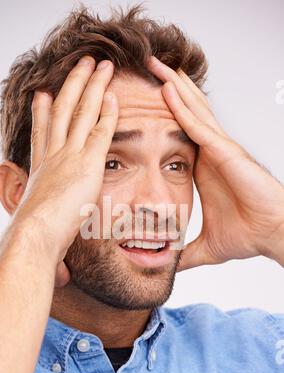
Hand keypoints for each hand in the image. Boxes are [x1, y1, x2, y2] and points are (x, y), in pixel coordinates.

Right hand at [14, 57, 117, 284]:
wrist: (34, 241)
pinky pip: (99, 131)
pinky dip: (107, 112)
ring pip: (80, 112)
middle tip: (80, 66)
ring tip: (99, 65)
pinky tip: (117, 95)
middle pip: (61, 112)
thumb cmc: (36, 245)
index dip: (44, 112)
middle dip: (72, 86)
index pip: (44, 134)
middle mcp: (53, 156)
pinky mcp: (86, 163)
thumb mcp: (45, 238)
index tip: (45, 95)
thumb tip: (62, 276)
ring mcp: (68, 156)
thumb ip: (57, 249)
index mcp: (42, 170)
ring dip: (90, 87)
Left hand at [147, 56, 283, 269]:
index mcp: (203, 169)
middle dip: (166, 91)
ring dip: (172, 88)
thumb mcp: (206, 246)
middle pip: (185, 114)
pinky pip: (199, 126)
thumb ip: (185, 253)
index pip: (178, 137)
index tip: (141, 107)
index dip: (163, 119)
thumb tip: (167, 266)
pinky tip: (168, 90)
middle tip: (146, 70)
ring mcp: (219, 149)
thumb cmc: (249, 235)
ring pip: (192, 111)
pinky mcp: (226, 152)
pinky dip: (182, 107)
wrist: (273, 234)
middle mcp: (210, 153)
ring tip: (154, 66)